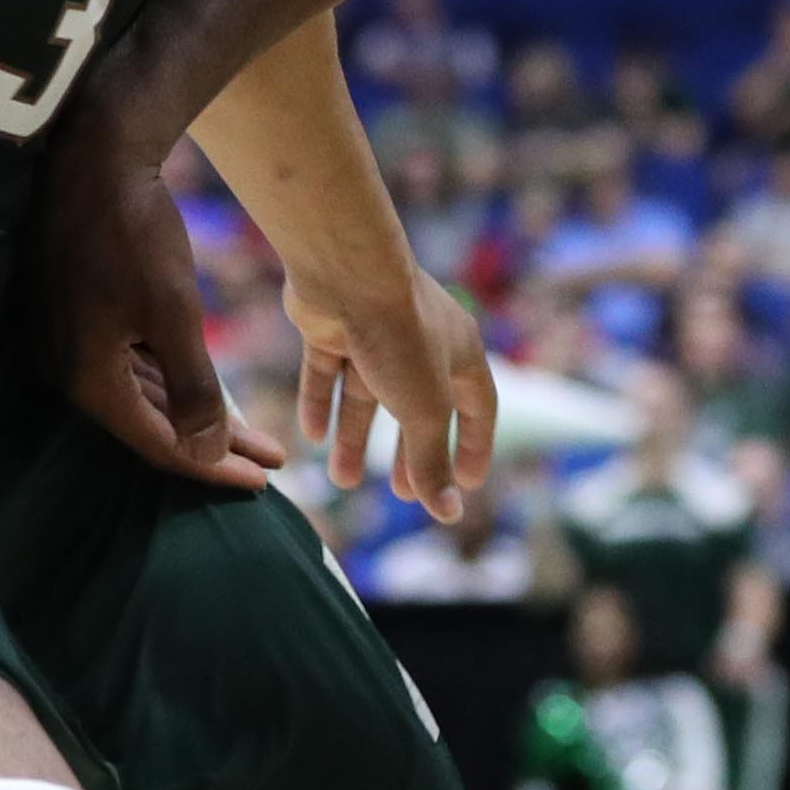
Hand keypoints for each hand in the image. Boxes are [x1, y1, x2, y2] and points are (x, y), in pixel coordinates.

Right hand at [27, 125, 286, 493]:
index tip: (265, 482)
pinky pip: (128, 366)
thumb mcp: (173, 314)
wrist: (92, 156)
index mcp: (88, 381)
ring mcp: (66, 343)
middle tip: (270, 463)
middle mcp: (68, 371)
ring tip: (250, 435)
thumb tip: (208, 454)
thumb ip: (192, 390)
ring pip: (142, 396)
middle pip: (151, 425)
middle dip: (212, 446)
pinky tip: (202, 390)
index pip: (159, 445)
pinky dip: (169, 382)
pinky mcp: (73, 316)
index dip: (213, 468)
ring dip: (194, 416)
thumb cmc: (134, 233)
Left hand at [288, 262, 497, 523]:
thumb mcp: (424, 410)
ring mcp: (376, 333)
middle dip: (409, 452)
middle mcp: (422, 340)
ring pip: (368, 395)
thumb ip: (432, 461)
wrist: (347, 275)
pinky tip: (311, 436)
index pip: (478, 406)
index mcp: (461, 351)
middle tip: (400, 494)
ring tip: (342, 480)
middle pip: (418, 407)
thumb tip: (449, 514)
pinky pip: (328, 372)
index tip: (467, 484)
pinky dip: (322, 402)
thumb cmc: (401, 337)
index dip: (474, 446)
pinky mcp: (333, 326)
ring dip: (356, 438)